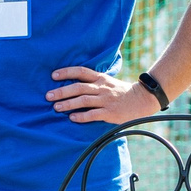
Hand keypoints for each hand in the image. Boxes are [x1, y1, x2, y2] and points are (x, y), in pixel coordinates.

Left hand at [45, 66, 160, 124]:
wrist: (142, 100)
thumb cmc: (121, 92)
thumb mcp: (108, 82)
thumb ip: (93, 82)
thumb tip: (73, 83)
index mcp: (100, 78)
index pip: (81, 72)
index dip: (66, 72)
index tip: (53, 75)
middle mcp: (101, 88)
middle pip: (78, 87)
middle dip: (62, 91)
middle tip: (48, 96)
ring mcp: (106, 100)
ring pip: (83, 101)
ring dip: (68, 104)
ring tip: (56, 108)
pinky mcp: (110, 113)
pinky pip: (93, 114)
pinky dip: (82, 116)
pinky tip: (72, 118)